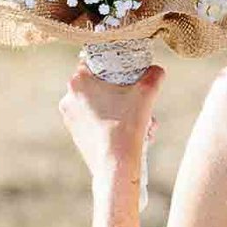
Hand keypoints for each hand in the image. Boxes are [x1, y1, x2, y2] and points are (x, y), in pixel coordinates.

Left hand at [60, 60, 164, 183]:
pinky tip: (131, 132)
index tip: (125, 70)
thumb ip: (154, 76)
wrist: (115, 165)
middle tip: (138, 99)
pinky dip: (112, 122)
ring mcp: (70, 118)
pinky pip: (95, 121)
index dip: (111, 63)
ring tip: (141, 121)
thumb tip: (157, 70)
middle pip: (98, 85)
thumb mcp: (146, 94)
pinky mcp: (76, 134)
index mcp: (78, 82)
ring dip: (120, 108)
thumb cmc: (127, 126)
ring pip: (99, 104)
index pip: (92, 61)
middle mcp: (68, 98)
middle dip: (121, 91)